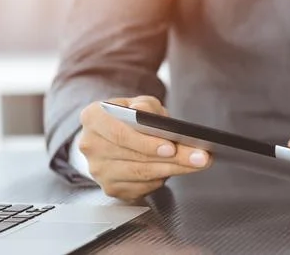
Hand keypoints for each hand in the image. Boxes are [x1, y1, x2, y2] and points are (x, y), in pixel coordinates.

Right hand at [78, 96, 212, 199]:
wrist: (113, 134)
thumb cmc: (128, 117)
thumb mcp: (138, 102)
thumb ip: (145, 106)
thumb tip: (149, 116)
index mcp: (93, 118)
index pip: (120, 134)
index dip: (147, 143)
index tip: (171, 147)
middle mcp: (90, 145)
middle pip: (136, 157)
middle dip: (173, 158)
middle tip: (199, 157)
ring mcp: (98, 170)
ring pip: (141, 174)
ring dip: (173, 169)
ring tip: (197, 163)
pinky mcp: (110, 187)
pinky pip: (141, 187)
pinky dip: (161, 179)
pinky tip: (175, 170)